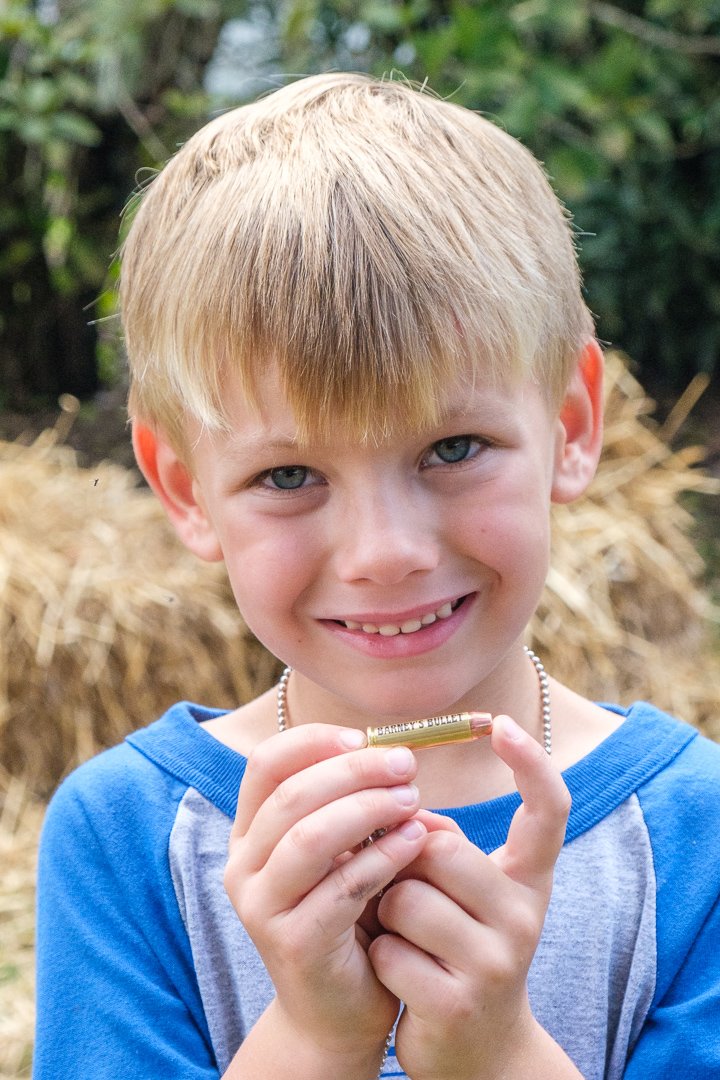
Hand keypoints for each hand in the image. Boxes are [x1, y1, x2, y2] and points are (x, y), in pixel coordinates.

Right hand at [224, 724, 427, 1062]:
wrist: (337, 1010)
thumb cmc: (349, 915)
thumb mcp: (346, 850)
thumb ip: (354, 804)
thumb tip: (397, 753)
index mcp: (251, 834)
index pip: (266, 765)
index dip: (314, 741)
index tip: (363, 736)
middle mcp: (243, 866)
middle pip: (292, 795)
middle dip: (353, 771)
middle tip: (405, 765)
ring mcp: (261, 907)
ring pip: (310, 837)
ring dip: (368, 808)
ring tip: (413, 800)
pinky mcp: (293, 943)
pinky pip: (341, 887)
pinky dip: (382, 856)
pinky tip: (415, 840)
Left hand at [368, 715, 574, 1079]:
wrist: (474, 1053)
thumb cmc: (453, 947)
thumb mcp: (461, 892)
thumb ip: (439, 844)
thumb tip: (400, 805)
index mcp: (529, 880)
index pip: (549, 811)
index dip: (531, 764)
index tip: (501, 722)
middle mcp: (525, 916)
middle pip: (439, 848)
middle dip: (402, 862)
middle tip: (403, 890)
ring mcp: (496, 963)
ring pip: (404, 897)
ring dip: (384, 912)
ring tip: (403, 937)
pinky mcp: (459, 1004)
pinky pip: (388, 950)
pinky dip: (379, 957)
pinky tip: (400, 975)